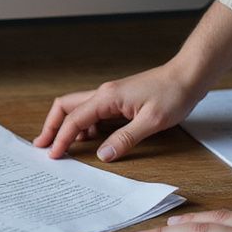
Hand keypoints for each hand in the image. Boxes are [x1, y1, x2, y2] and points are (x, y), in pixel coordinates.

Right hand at [32, 62, 206, 160]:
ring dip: (68, 126)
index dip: (61, 138)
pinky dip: (85, 125)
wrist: (188, 76)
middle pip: (66, 107)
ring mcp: (110, 95)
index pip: (74, 119)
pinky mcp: (118, 99)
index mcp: (107, 97)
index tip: (53, 155)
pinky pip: (93, 112)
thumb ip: (125, 139)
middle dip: (52, 126)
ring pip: (78, 109)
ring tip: (65, 147)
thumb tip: (103, 155)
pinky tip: (92, 139)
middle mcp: (104, 93)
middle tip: (44, 146)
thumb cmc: (173, 95)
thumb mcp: (151, 122)